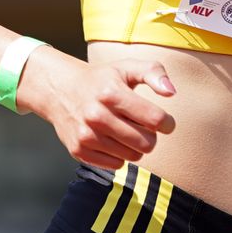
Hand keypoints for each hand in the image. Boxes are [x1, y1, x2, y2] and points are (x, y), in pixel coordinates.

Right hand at [20, 49, 175, 169]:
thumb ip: (154, 73)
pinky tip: (112, 140)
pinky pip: (116, 165)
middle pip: (147, 143)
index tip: (164, 121)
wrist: (60, 90)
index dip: (167, 123)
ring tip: (126, 131)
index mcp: (111, 93)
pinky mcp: (79, 151)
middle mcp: (97, 116)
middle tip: (144, 127)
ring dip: (136, 146)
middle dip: (152, 137)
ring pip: (133, 156)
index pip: (155, 119)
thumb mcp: (127, 67)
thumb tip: (171, 92)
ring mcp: (86, 135)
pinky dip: (119, 156)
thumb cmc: (102, 79)